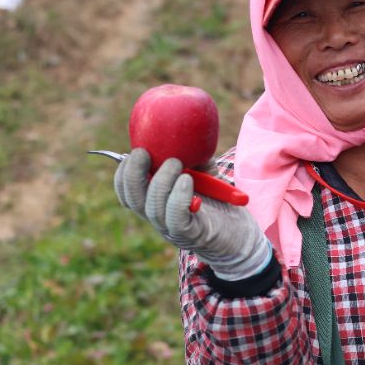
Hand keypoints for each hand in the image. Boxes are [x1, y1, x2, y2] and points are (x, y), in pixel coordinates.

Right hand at [114, 148, 271, 279]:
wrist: (242, 235)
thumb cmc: (220, 203)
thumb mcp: (204, 175)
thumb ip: (192, 156)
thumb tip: (186, 129)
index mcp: (155, 203)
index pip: (126, 194)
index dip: (122, 174)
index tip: (134, 153)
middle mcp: (159, 218)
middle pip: (132, 199)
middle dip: (133, 173)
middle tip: (145, 153)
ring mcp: (172, 229)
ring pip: (152, 207)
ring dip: (161, 180)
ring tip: (177, 163)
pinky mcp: (191, 234)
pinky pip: (175, 216)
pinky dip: (177, 195)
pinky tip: (188, 181)